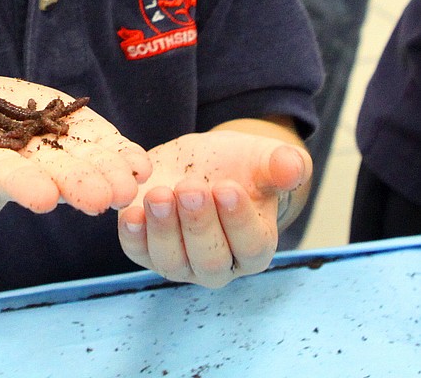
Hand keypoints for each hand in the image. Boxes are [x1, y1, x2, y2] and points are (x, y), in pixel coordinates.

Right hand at [0, 75, 150, 215]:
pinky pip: (99, 150)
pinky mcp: (72, 140)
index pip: (1, 177)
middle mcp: (20, 167)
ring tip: (133, 183)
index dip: (20, 185)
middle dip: (77, 187)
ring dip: (108, 178)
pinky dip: (120, 158)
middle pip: (51, 179)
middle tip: (103, 198)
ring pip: (83, 169)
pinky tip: (142, 164)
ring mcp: (50, 156)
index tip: (41, 197)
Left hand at [117, 129, 310, 287]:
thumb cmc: (238, 166)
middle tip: (190, 189)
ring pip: (172, 260)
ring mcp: (181, 261)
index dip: (238, 220)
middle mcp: (219, 264)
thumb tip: (293, 167)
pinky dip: (133, 236)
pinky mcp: (147, 249)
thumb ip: (282, 165)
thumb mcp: (262, 158)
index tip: (226, 188)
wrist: (199, 163)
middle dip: (198, 224)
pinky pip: (138, 252)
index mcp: (256, 246)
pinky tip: (131, 213)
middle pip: (210, 259)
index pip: (251, 245)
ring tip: (159, 195)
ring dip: (163, 230)